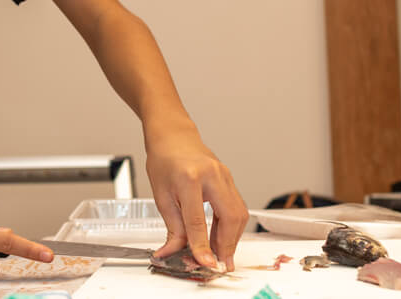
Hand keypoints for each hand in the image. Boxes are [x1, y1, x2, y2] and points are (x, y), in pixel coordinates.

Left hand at [145, 123, 247, 270]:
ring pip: (239, 213)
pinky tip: (222, 237)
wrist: (173, 136)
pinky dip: (232, 225)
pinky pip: (237, 206)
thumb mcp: (161, 196)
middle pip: (229, 216)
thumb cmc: (164, 160)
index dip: (202, 245)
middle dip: (227, 244)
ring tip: (220, 253)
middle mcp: (211, 175)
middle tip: (220, 262)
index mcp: (188, 177)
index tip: (205, 263)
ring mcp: (224, 175)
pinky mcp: (229, 178)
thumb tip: (172, 253)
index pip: (198, 220)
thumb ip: (172, 227)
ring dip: (232, 237)